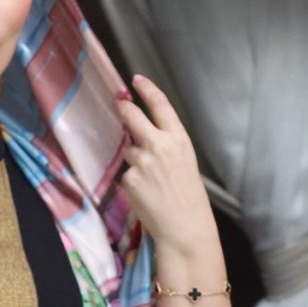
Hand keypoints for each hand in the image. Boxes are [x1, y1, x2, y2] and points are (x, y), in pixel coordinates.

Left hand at [116, 74, 220, 263]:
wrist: (184, 227)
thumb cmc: (188, 196)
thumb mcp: (185, 160)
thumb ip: (166, 144)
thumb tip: (142, 135)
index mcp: (178, 139)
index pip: (160, 105)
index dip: (147, 89)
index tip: (136, 80)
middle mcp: (159, 145)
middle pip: (133, 116)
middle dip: (124, 108)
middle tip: (119, 103)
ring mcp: (142, 161)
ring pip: (129, 150)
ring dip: (135, 159)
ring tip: (152, 181)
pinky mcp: (129, 178)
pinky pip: (126, 174)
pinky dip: (133, 181)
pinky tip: (146, 194)